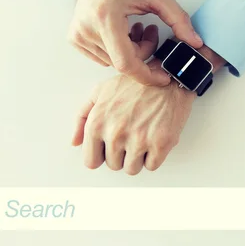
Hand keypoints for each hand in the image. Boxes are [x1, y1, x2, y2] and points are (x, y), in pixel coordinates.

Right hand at [67, 0, 201, 85]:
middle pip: (123, 63)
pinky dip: (117, 51)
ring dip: (131, 53)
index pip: (126, 63)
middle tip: (150, 31)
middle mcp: (88, 30)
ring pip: (114, 63)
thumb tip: (194, 41)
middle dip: (143, 54)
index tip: (162, 77)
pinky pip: (103, 58)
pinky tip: (121, 33)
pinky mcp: (76, 40)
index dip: (147, 75)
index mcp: (106, 19)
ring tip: (134, 29)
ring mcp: (79, 37)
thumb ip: (178, 19)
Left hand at [71, 35, 195, 174]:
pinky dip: (154, 156)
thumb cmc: (135, 83)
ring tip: (143, 136)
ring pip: (132, 169)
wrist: (168, 76)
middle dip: (122, 154)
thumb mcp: (100, 92)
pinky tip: (155, 137)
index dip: (102, 154)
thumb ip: (82, 117)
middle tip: (131, 135)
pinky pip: (152, 166)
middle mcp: (115, 134)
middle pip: (114, 165)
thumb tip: (75, 142)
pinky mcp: (161, 144)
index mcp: (97, 123)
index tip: (110, 146)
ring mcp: (139, 140)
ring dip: (138, 157)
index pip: (91, 161)